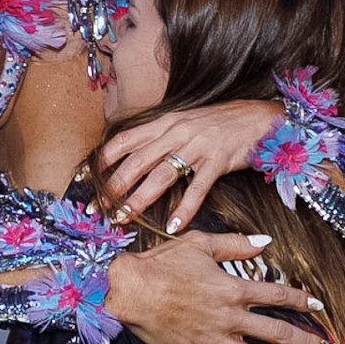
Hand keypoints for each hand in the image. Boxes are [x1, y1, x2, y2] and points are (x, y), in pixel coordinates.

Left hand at [102, 100, 280, 231]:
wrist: (258, 117)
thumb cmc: (219, 122)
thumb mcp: (184, 122)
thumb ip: (160, 136)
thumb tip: (135, 155)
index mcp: (164, 122)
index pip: (124, 140)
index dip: (103, 160)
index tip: (86, 179)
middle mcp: (176, 132)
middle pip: (136, 161)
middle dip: (114, 186)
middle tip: (99, 208)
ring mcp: (197, 146)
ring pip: (160, 175)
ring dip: (139, 199)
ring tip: (125, 218)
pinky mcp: (218, 161)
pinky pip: (197, 188)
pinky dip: (184, 209)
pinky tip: (173, 226)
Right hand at [107, 231, 323, 343]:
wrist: (130, 289)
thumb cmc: (162, 263)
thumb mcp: (200, 243)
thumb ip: (235, 243)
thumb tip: (266, 241)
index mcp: (233, 288)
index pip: (277, 296)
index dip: (301, 300)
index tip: (319, 307)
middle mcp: (230, 318)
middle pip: (276, 332)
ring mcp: (215, 341)